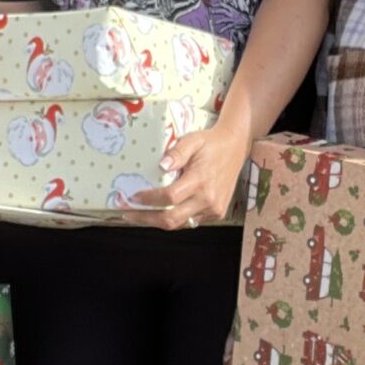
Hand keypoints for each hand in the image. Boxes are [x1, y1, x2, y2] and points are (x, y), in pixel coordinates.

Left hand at [133, 118, 250, 230]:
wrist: (235, 147)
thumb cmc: (211, 143)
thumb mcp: (193, 140)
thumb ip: (177, 152)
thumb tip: (162, 165)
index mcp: (201, 180)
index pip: (169, 197)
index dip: (149, 199)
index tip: (133, 196)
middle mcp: (208, 199)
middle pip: (172, 218)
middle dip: (147, 218)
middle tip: (128, 214)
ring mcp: (214, 209)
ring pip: (180, 224)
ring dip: (158, 221)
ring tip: (140, 215)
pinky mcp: (217, 213)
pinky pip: (190, 222)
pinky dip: (174, 219)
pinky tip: (160, 213)